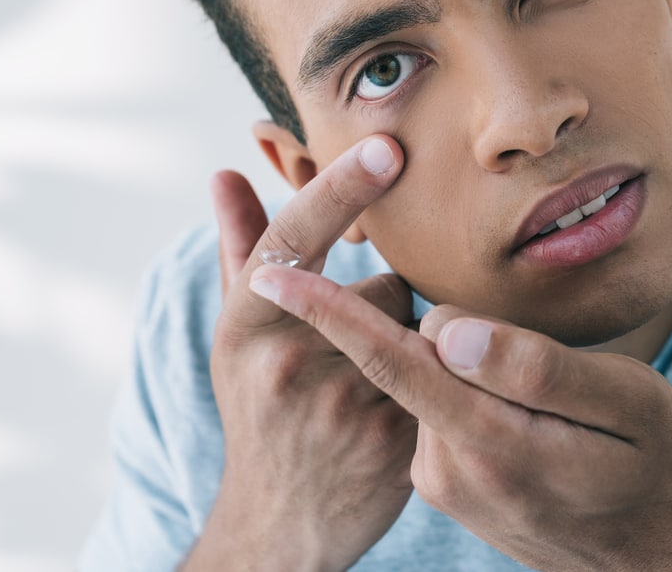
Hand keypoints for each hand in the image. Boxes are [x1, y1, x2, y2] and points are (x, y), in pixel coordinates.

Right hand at [184, 135, 416, 571]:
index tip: (389, 147)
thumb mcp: (238, 335)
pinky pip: (446, 375)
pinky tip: (409, 407)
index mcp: (248, 323)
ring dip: (420, 342)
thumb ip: (241, 248)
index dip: (344, 188)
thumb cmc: (261, 409)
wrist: (280, 524)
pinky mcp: (398, 438)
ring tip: (378, 380)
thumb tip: (225, 173)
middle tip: (365, 344)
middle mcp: (292, 360)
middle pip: (387, 285)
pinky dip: (442, 381)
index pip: (297, 238)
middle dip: (391, 304)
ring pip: (423, 330)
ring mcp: (347, 403)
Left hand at [255, 270, 671, 570]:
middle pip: (406, 360)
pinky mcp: (446, 483)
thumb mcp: (628, 407)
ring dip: (453, 353)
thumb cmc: (652, 467)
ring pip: (424, 379)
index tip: (272, 267)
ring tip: (542, 383)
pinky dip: (460, 382)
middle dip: (416, 315)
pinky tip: (518, 402)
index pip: (393, 361)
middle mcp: (448, 468)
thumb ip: (538, 369)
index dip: (331, 311)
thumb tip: (449, 328)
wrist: (648, 554)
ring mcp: (444, 481)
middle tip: (505, 328)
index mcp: (490, 443)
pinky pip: (437, 407)